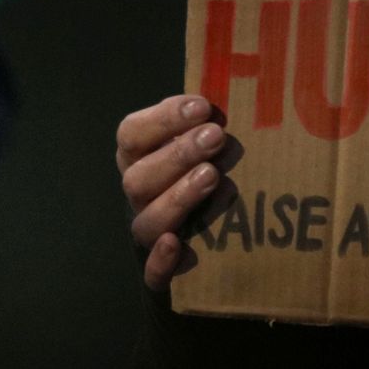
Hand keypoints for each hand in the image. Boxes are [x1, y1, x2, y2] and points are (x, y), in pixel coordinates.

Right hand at [115, 93, 233, 291]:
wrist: (210, 233)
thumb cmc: (211, 163)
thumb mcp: (206, 137)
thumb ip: (209, 119)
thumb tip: (236, 93)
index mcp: (141, 157)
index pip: (132, 134)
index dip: (164, 119)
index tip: (203, 108)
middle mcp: (140, 193)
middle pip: (138, 178)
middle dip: (178, 155)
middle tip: (216, 138)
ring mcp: (150, 231)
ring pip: (146, 221)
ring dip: (178, 197)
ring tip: (212, 176)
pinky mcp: (163, 270)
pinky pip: (153, 275)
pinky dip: (161, 262)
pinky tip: (175, 245)